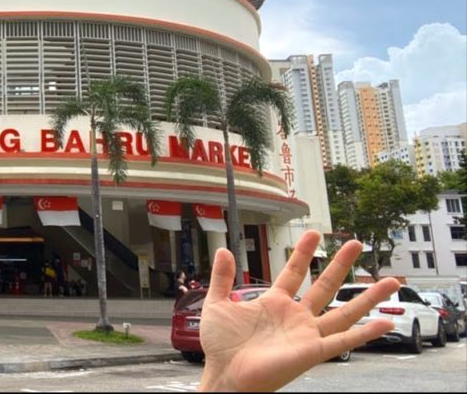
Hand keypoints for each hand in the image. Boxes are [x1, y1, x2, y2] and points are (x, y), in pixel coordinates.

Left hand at [198, 230, 399, 391]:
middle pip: (325, 286)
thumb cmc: (220, 346)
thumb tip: (223, 250)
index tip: (314, 234)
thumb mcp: (216, 303)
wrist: (224, 373)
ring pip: (345, 312)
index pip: (294, 272)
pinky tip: (385, 323)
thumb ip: (221, 277)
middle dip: (341, 264)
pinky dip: (366, 334)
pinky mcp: (313, 351)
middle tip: (356, 243)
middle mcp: (295, 317)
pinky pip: (344, 341)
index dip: (303, 253)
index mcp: (274, 303)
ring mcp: (307, 334)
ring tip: (391, 281)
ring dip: (368, 297)